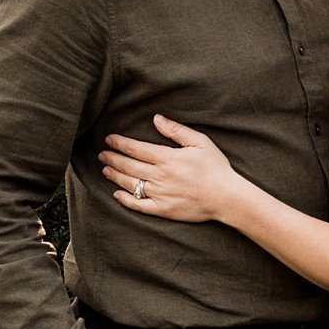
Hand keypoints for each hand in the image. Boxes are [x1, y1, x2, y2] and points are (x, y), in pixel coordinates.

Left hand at [101, 116, 238, 222]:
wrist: (226, 197)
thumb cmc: (215, 168)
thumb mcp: (200, 142)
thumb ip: (176, 130)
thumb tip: (156, 119)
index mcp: (167, 158)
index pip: (135, 149)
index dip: (119, 143)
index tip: (109, 139)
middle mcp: (159, 176)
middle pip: (128, 166)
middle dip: (113, 158)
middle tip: (102, 154)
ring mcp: (160, 194)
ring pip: (129, 184)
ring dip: (115, 176)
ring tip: (106, 169)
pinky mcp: (163, 210)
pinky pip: (138, 205)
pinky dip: (125, 200)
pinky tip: (117, 194)